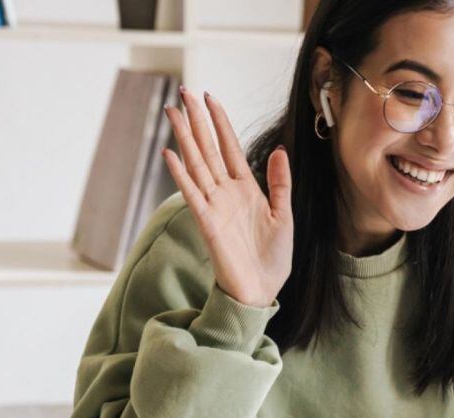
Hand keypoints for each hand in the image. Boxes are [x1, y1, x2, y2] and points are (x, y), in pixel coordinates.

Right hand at [162, 88, 292, 307]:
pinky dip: (181, 174)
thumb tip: (280, 150)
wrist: (261, 291)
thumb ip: (279, 183)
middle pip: (208, 148)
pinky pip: (192, 195)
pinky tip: (170, 153)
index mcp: (246, 189)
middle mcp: (226, 193)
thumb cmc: (272, 258)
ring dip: (184, 138)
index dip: (221, 122)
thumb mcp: (283, 215)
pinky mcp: (207, 223)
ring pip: (196, 164)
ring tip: (172, 112)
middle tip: (184, 91)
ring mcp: (214, 206)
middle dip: (197, 120)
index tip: (211, 97)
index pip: (230, 147)